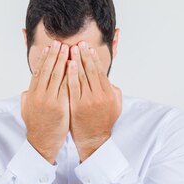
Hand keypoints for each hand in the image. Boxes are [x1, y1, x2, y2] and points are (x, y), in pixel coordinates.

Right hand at [21, 40, 69, 163]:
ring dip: (64, 60)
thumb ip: (27, 98)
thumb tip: (27, 90)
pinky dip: (71, 75)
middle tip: (60, 43)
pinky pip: (67, 87)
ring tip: (69, 49)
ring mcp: (49, 101)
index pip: (38, 71)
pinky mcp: (60, 107)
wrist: (42, 143)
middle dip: (54, 55)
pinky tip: (75, 66)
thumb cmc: (37, 128)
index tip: (49, 48)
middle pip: (48, 70)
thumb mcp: (27, 111)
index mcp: (31, 94)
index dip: (44, 59)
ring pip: (58, 76)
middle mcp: (39, 95)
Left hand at [66, 40, 121, 161]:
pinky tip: (68, 64)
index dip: (93, 58)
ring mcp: (88, 101)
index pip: (100, 71)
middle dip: (85, 55)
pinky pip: (73, 87)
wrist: (94, 140)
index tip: (88, 48)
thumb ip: (113, 91)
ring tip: (71, 49)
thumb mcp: (115, 106)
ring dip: (76, 61)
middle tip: (79, 43)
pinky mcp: (77, 106)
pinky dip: (70, 75)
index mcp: (109, 94)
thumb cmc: (103, 122)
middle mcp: (100, 96)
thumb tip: (109, 80)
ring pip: (82, 76)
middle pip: (91, 70)